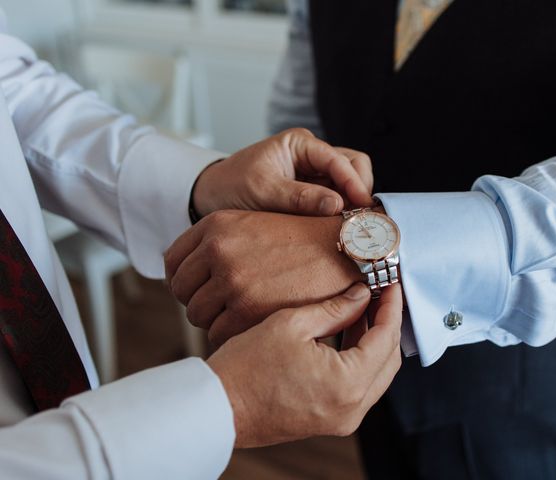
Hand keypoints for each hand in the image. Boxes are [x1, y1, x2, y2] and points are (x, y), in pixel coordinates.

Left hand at [165, 210, 362, 347]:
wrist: (344, 250)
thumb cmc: (305, 241)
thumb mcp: (255, 227)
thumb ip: (220, 245)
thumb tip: (182, 275)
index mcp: (217, 225)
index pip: (173, 262)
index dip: (183, 281)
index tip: (197, 290)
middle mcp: (218, 249)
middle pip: (181, 291)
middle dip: (199, 301)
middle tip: (222, 307)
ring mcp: (231, 279)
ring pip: (197, 315)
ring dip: (214, 320)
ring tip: (239, 317)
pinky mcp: (247, 308)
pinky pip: (218, 333)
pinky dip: (231, 335)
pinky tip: (251, 327)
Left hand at [191, 128, 373, 217]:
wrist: (211, 198)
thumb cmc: (231, 187)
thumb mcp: (263, 192)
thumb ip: (300, 197)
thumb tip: (338, 205)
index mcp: (300, 144)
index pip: (340, 159)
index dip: (354, 183)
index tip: (363, 206)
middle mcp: (312, 156)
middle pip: (353, 167)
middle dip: (359, 191)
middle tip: (360, 219)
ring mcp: (315, 176)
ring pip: (349, 185)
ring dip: (352, 204)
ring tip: (351, 226)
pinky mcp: (313, 195)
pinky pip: (337, 201)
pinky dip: (342, 213)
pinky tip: (339, 229)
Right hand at [207, 283, 402, 447]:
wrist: (218, 408)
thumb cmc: (245, 367)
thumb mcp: (291, 324)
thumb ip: (335, 308)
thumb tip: (361, 294)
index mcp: (347, 383)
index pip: (386, 338)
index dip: (391, 306)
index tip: (391, 284)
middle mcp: (352, 408)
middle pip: (389, 359)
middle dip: (387, 323)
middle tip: (378, 294)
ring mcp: (342, 419)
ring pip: (377, 374)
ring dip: (373, 341)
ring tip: (361, 309)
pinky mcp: (331, 421)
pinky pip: (360, 387)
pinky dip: (359, 360)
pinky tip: (346, 334)